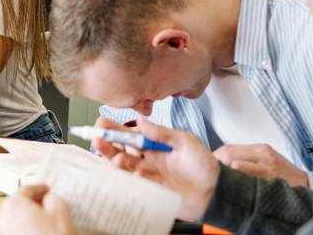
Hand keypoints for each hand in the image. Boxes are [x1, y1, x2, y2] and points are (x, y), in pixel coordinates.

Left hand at [0, 185, 74, 234]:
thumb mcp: (61, 210)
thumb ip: (53, 198)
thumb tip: (48, 199)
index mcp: (14, 205)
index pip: (25, 190)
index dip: (38, 188)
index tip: (46, 190)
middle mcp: (3, 219)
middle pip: (16, 204)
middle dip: (31, 202)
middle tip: (46, 202)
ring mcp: (3, 234)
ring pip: (14, 219)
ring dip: (27, 216)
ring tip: (44, 219)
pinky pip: (15, 231)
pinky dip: (25, 229)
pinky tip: (39, 232)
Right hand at [96, 117, 219, 220]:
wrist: (214, 191)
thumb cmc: (203, 165)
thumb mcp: (185, 141)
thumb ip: (162, 132)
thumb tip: (141, 121)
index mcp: (155, 144)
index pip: (130, 135)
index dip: (115, 129)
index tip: (102, 123)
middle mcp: (148, 159)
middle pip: (120, 150)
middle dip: (107, 144)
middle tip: (97, 137)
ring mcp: (147, 174)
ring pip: (122, 166)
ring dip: (114, 160)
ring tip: (115, 158)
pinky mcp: (149, 190)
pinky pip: (131, 183)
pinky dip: (124, 177)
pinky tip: (126, 172)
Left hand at [213, 144, 307, 186]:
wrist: (306, 186)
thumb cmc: (284, 176)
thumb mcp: (267, 161)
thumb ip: (248, 160)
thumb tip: (223, 163)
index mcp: (260, 149)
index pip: (229, 148)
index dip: (215, 157)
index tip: (208, 165)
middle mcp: (263, 153)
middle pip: (229, 153)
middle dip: (216, 164)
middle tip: (210, 173)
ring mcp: (266, 164)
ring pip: (234, 162)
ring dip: (224, 172)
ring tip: (218, 180)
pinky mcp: (269, 175)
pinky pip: (246, 174)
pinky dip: (236, 178)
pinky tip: (233, 184)